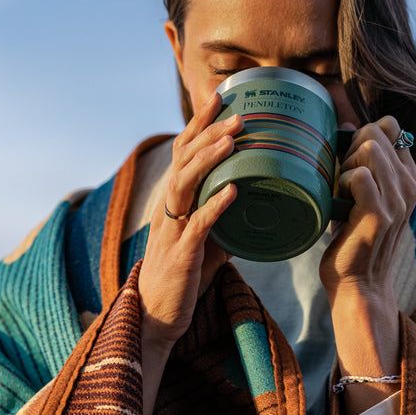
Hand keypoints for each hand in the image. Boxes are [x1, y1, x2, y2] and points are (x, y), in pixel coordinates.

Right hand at [137, 93, 241, 414]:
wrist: (157, 317)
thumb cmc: (183, 273)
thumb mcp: (207, 237)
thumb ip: (225, 215)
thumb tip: (258, 197)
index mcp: (173, 198)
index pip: (183, 151)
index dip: (200, 123)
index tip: (221, 97)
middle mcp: (167, 207)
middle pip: (183, 159)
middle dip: (209, 133)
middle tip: (239, 114)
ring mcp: (171, 229)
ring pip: (185, 184)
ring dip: (209, 160)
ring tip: (233, 141)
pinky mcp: (180, 254)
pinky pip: (197, 225)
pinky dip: (215, 206)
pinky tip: (234, 190)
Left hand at [320, 116, 415, 298]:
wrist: (358, 283)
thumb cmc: (353, 234)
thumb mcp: (362, 191)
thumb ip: (361, 159)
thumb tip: (346, 124)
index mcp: (409, 176)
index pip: (392, 126)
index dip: (363, 135)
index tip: (351, 161)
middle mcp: (409, 185)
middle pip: (376, 131)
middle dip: (350, 147)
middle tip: (343, 179)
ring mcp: (397, 199)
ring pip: (369, 148)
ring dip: (345, 165)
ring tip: (342, 192)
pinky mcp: (379, 214)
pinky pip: (359, 175)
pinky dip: (341, 183)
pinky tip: (340, 203)